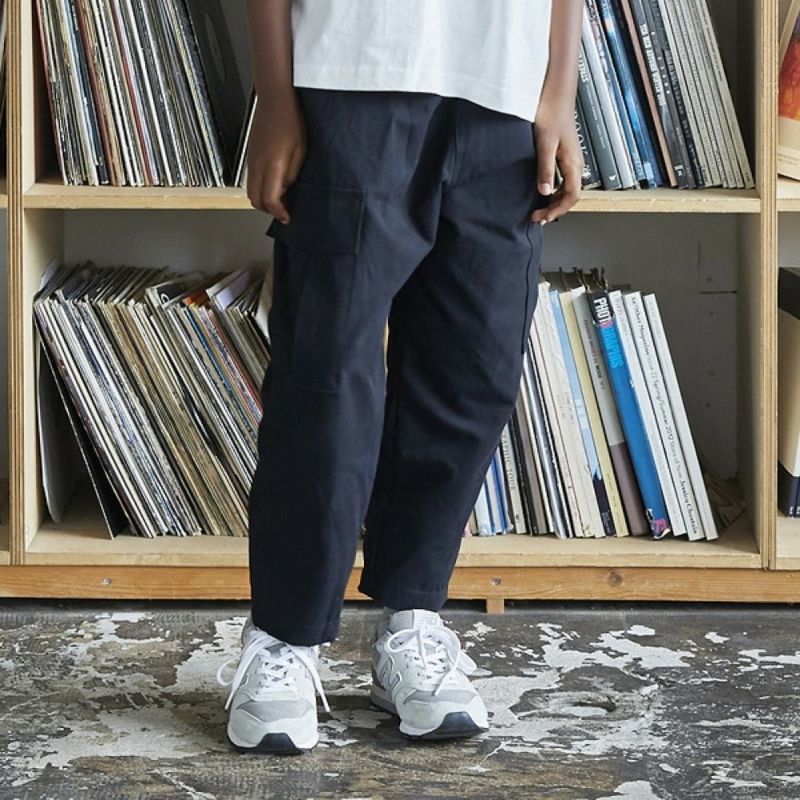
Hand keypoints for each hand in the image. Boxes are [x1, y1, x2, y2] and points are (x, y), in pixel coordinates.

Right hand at [247, 89, 306, 222]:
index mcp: (271, 164)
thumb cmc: (291, 119)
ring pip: (251, 190)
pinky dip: (261, 187)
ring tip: (281, 198)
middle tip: (284, 211)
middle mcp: (257, 164)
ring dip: (264, 199)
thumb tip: (287, 190)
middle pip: (255, 199)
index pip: (269, 200)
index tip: (288, 217)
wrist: (275, 97)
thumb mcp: (301, 151)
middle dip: (269, 210)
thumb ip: (292, 174)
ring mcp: (251, 158)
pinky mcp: (251, 153)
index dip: (279, 212)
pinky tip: (275, 182)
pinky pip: (252, 178)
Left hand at [530, 96, 583, 224]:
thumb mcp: (545, 144)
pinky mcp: (565, 155)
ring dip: (555, 202)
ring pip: (567, 189)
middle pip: (570, 196)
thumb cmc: (551, 113)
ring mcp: (571, 160)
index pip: (571, 196)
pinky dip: (554, 191)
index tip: (542, 217)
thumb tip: (545, 191)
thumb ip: (545, 169)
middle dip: (555, 209)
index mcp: (573, 163)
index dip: (557, 210)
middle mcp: (576, 163)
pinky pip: (563, 180)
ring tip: (540, 209)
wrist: (555, 95)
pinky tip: (543, 192)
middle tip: (538, 217)